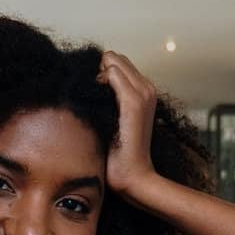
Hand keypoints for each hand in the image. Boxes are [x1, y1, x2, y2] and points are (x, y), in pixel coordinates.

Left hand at [96, 51, 159, 195]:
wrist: (134, 176)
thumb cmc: (119, 155)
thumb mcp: (113, 121)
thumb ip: (107, 101)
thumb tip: (88, 87)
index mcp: (144, 93)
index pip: (118, 63)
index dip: (101, 73)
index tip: (94, 96)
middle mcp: (147, 88)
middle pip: (115, 57)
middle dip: (99, 71)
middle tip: (93, 99)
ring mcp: (143, 93)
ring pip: (113, 60)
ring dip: (98, 75)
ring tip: (95, 103)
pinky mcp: (134, 101)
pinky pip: (112, 72)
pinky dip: (99, 81)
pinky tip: (94, 103)